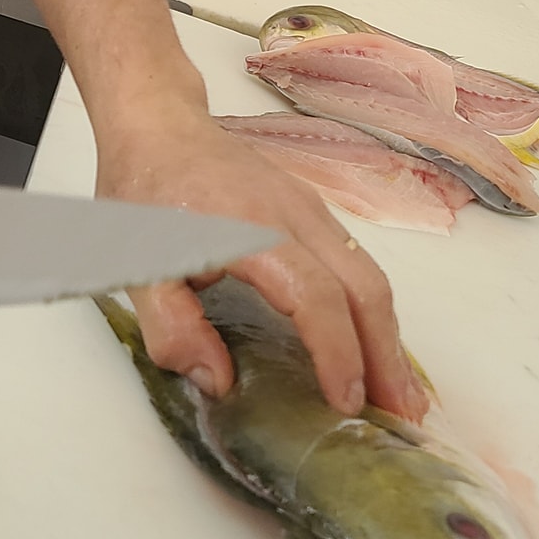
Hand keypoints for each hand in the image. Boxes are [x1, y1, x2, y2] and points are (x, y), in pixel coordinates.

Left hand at [94, 107, 425, 422]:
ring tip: (398, 395)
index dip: (337, 351)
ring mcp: (310, 209)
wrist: (156, 122)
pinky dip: (372, 310)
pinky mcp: (312, 212)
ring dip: (387, 336)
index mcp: (253, 229)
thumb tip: (219, 380)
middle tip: (402, 415)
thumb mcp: (135, 263)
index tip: (346, 402)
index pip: (315, 295)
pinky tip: (371, 344)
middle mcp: (295, 215)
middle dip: (386, 355)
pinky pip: (356, 263)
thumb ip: (172, 325)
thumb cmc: (144, 190)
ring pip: (368, 274)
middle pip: (364, 286)